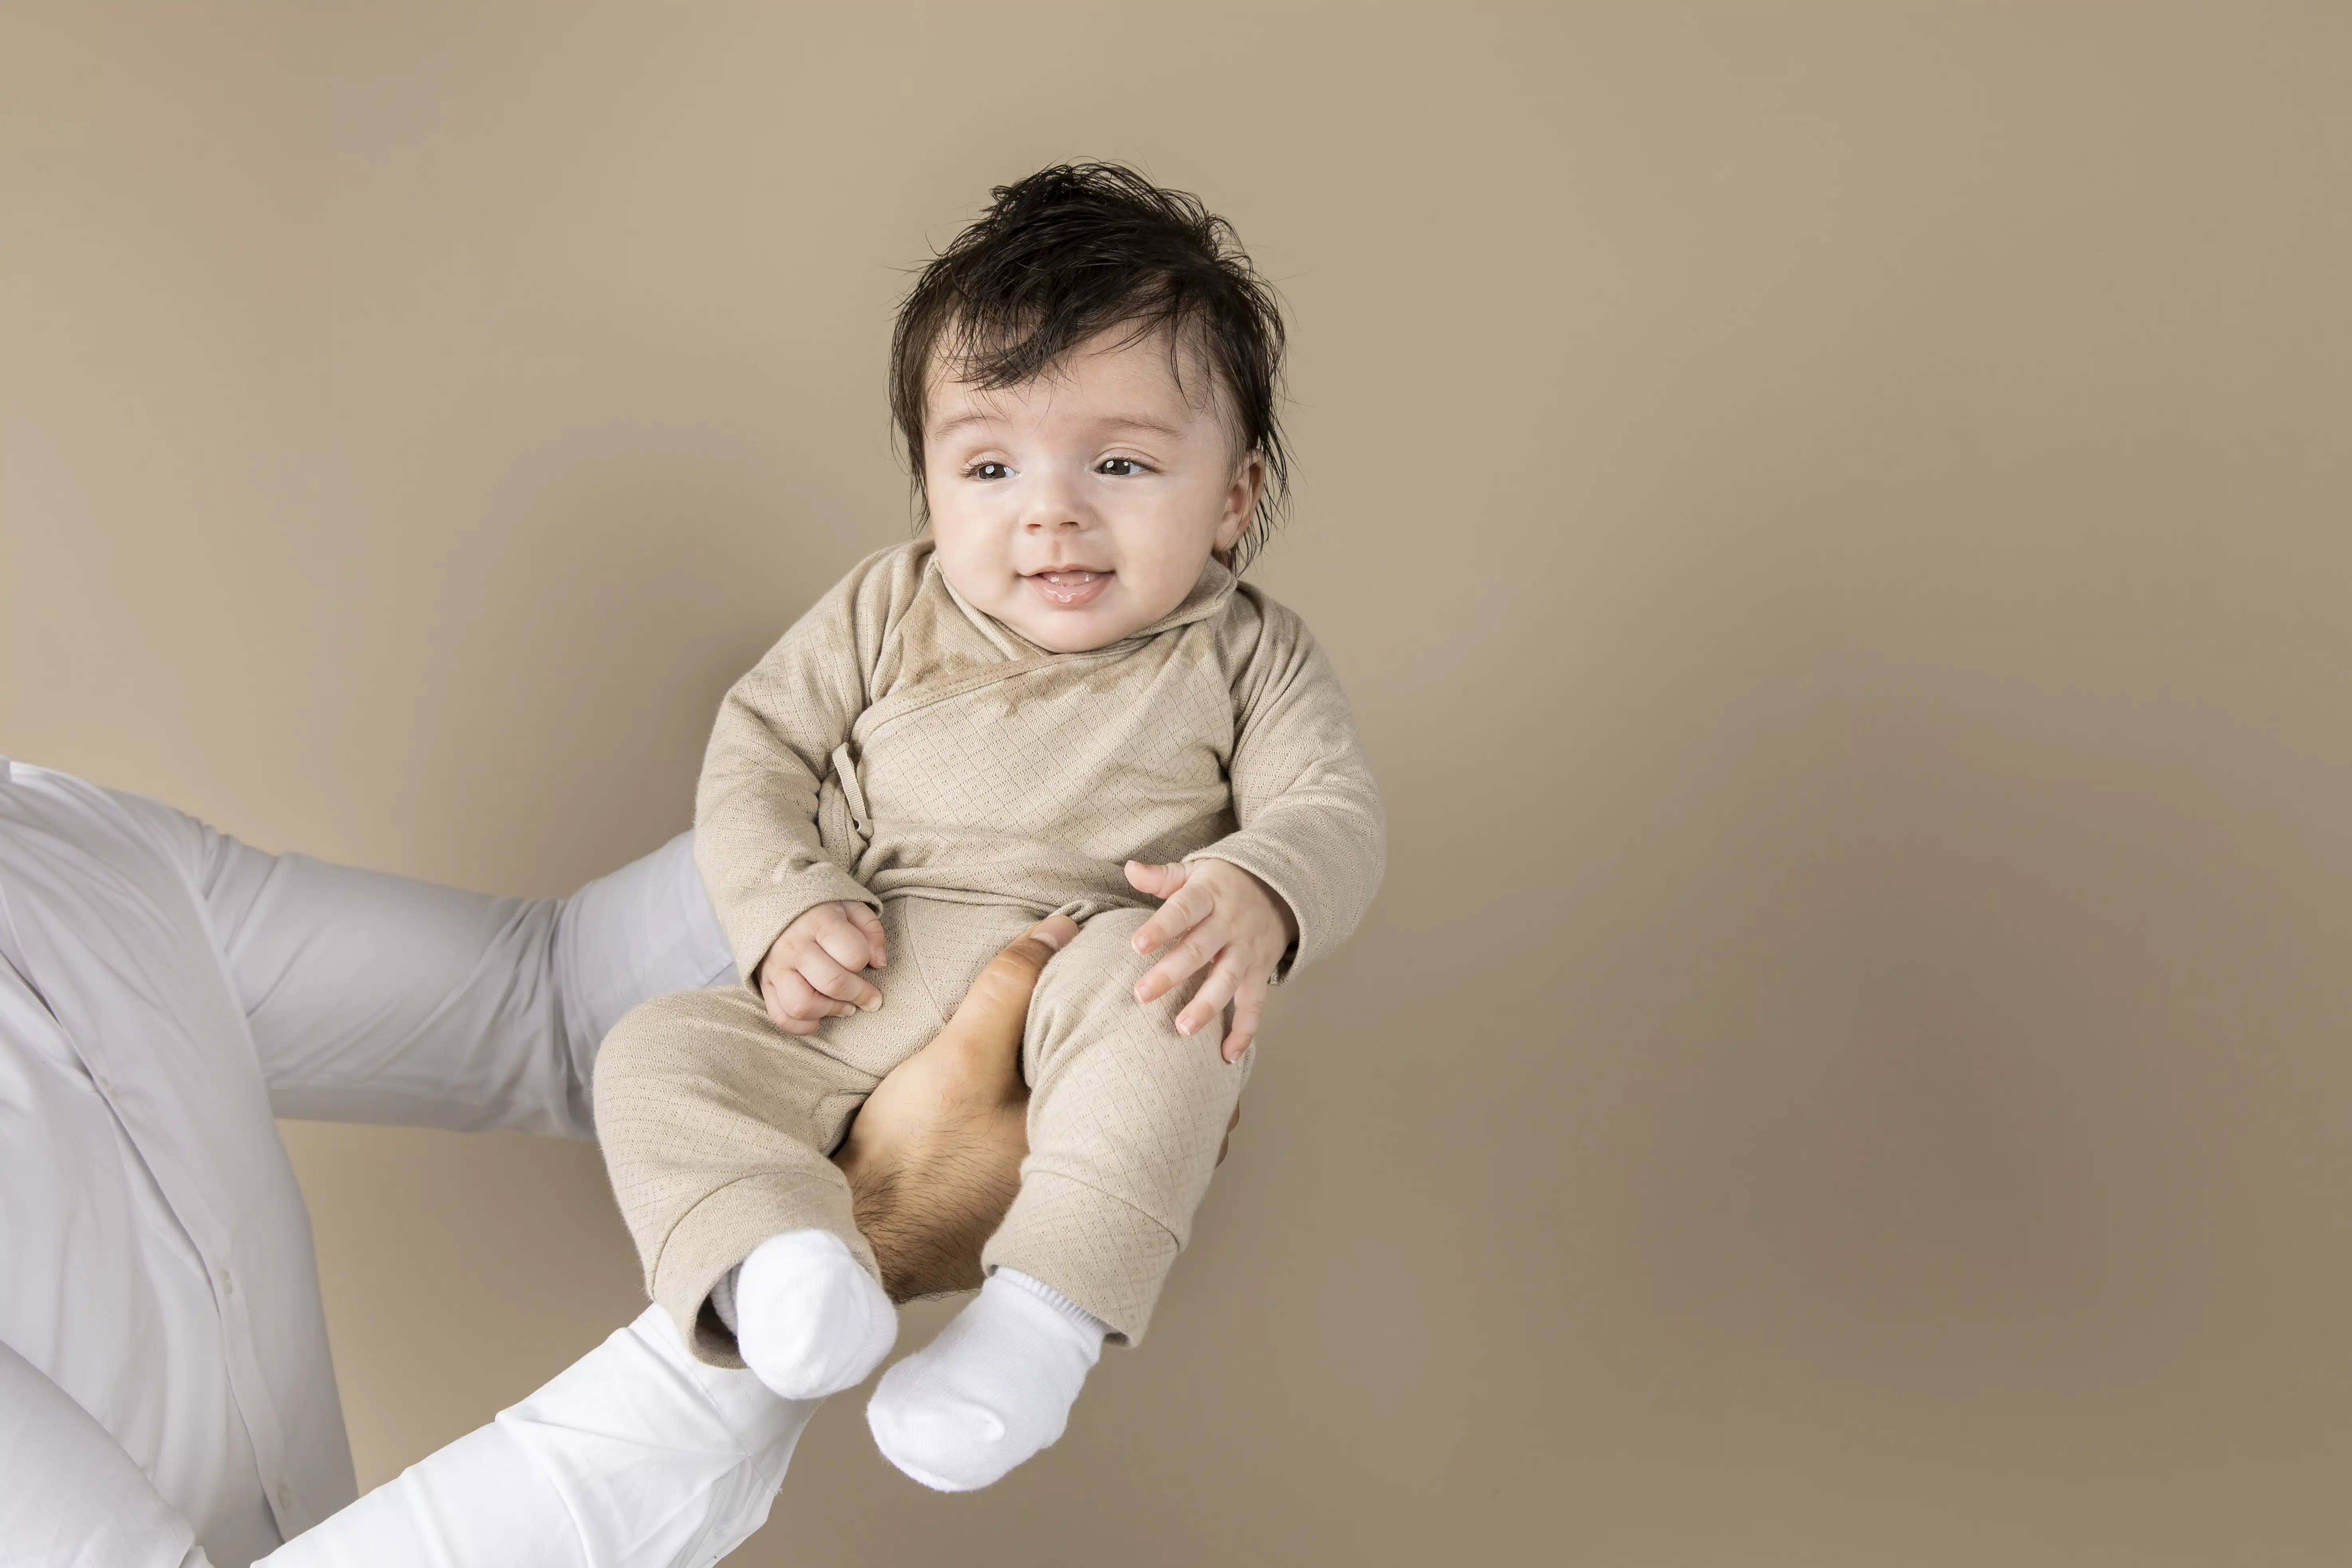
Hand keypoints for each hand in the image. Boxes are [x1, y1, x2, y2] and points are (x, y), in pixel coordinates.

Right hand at [754, 900, 885, 1035]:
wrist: (774, 908)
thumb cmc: (821, 911)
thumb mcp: (850, 907)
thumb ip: (871, 930)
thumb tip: (879, 962)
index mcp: (819, 922)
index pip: (853, 953)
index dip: (866, 962)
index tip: (870, 963)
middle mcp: (794, 946)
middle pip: (832, 983)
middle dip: (859, 995)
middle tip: (870, 998)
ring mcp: (776, 968)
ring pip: (802, 1005)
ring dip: (831, 1011)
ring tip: (845, 1006)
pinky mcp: (765, 985)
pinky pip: (781, 1017)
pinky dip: (803, 1025)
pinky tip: (820, 1016)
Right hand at [835, 912, 1240, 1300]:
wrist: (865, 1232)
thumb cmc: (916, 1149)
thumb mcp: (963, 1053)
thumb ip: (1011, 988)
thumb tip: (1060, 930)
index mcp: (1086, 1151)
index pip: (1168, 1114)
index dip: (1197, 1083)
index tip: (1216, 1050)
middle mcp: (1083, 1193)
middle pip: (1149, 1140)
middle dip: (1171, 1104)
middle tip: (1192, 1064)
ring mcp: (1058, 1215)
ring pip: (1115, 1158)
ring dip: (1129, 1124)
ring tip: (1142, 1084)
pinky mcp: (1026, 1222)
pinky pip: (1079, 1177)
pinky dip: (1088, 1146)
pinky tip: (1070, 1121)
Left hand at [1126, 858, 1296, 1060]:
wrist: (1280, 886)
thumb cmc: (1222, 883)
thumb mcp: (1194, 871)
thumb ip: (1162, 877)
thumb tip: (1129, 869)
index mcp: (1209, 896)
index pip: (1183, 910)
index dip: (1161, 927)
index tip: (1136, 945)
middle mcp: (1229, 924)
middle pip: (1200, 949)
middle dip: (1172, 973)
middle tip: (1142, 995)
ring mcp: (1247, 950)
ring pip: (1228, 979)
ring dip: (1208, 1006)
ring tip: (1184, 1029)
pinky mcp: (1260, 971)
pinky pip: (1255, 1004)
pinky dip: (1245, 1031)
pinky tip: (1228, 1055)